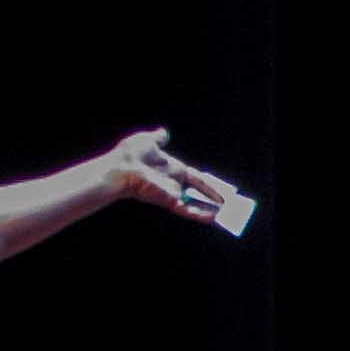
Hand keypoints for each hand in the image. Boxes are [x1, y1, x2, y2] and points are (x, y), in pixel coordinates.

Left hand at [102, 129, 250, 227]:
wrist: (120, 167)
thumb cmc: (130, 154)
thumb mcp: (148, 141)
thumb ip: (159, 139)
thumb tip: (163, 132)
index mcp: (172, 170)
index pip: (196, 179)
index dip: (209, 185)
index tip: (222, 192)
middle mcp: (173, 184)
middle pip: (197, 194)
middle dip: (212, 200)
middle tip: (229, 207)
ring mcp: (171, 194)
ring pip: (195, 205)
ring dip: (210, 211)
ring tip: (227, 216)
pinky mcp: (168, 201)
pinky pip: (188, 210)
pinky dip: (201, 215)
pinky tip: (215, 218)